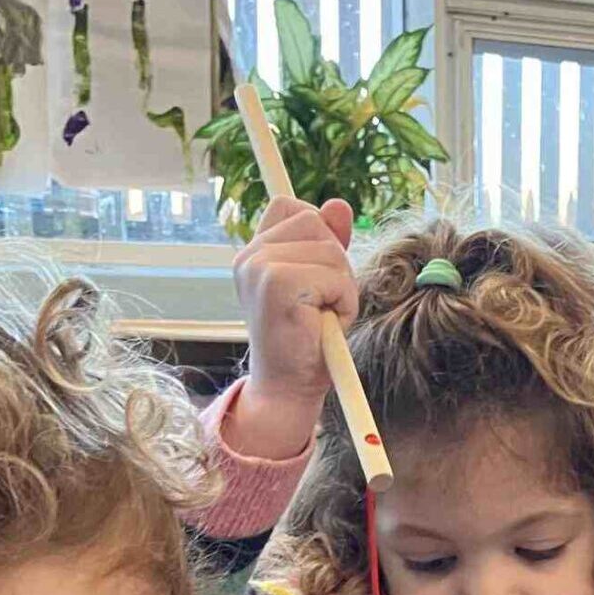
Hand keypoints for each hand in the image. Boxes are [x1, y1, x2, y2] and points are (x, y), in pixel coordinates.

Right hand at [226, 193, 358, 461]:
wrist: (288, 391)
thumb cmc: (306, 343)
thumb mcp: (321, 285)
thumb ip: (327, 244)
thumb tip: (338, 204)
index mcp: (254, 252)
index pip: (290, 206)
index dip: (317, 232)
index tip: (318, 274)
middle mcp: (250, 255)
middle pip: (316, 222)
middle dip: (335, 265)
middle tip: (321, 306)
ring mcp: (260, 266)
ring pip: (331, 250)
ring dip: (342, 287)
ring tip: (321, 317)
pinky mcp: (277, 282)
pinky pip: (334, 276)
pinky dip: (342, 302)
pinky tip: (322, 325)